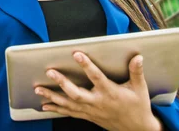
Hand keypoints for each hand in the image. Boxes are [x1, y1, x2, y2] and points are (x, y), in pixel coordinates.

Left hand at [35, 53, 162, 130]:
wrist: (137, 129)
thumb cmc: (137, 106)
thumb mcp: (140, 89)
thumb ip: (136, 72)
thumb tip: (137, 57)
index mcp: (110, 93)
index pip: (96, 77)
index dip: (86, 65)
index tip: (77, 54)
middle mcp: (98, 102)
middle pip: (76, 93)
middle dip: (62, 83)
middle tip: (50, 72)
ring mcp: (91, 111)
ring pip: (68, 104)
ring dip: (52, 96)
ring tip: (38, 88)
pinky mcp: (87, 116)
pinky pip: (69, 113)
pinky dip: (56, 109)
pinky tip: (44, 105)